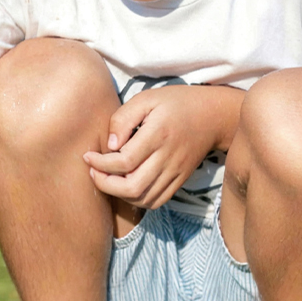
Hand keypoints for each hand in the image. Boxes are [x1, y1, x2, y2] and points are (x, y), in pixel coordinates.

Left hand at [83, 85, 238, 209]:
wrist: (213, 116)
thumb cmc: (175, 104)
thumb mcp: (147, 99)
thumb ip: (124, 118)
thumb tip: (110, 145)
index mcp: (158, 135)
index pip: (124, 161)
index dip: (101, 164)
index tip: (88, 156)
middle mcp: (168, 157)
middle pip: (132, 187)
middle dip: (105, 184)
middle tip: (93, 172)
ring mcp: (175, 172)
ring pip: (142, 199)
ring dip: (119, 195)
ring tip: (107, 179)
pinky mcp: (180, 181)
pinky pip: (156, 201)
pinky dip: (137, 200)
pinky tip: (126, 187)